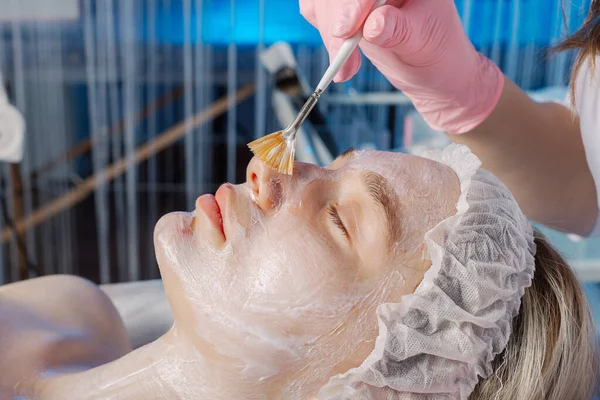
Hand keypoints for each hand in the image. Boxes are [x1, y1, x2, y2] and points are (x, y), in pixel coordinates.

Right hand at [299, 0, 503, 132]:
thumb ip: (398, 31)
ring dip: (329, 35)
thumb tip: (372, 25)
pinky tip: (343, 64)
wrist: (431, 69)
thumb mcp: (423, 41)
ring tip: (348, 68)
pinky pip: (318, 12)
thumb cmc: (436, 51)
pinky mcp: (343, 9)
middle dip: (336, 21)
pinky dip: (327, 39)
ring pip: (323, 2)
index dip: (353, 3)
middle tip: (340, 55)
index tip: (345, 31)